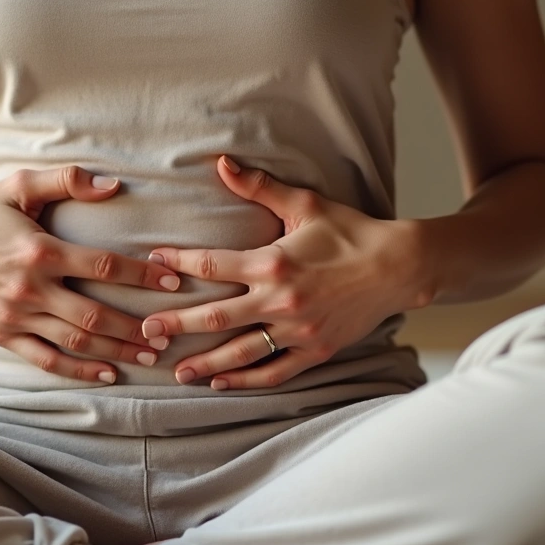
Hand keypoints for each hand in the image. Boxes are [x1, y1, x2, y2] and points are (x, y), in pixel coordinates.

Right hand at [0, 166, 179, 383]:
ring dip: (116, 351)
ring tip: (150, 356)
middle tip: (168, 333)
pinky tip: (107, 373)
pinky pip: (45, 359)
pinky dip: (78, 370)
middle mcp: (29, 288)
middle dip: (136, 327)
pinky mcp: (1, 334)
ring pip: (75, 341)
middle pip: (94, 314)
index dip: (142, 276)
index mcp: (39, 250)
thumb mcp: (18, 184)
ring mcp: (15, 316)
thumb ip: (66, 180)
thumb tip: (112, 185)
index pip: (104, 266)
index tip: (173, 281)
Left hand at [141, 156, 430, 389]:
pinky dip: (245, 380)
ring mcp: (297, 332)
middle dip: (176, 323)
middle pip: (215, 316)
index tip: (154, 262)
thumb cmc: (350, 232)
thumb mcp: (305, 205)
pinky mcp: (315, 351)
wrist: (399, 267)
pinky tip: (221, 381)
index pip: (212, 264)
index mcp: (273, 263)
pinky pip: (274, 372)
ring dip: (204, 361)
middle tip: (146, 330)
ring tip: (176, 370)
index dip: (179, 263)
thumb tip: (222, 163)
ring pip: (240, 352)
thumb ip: (259, 186)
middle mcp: (280, 301)